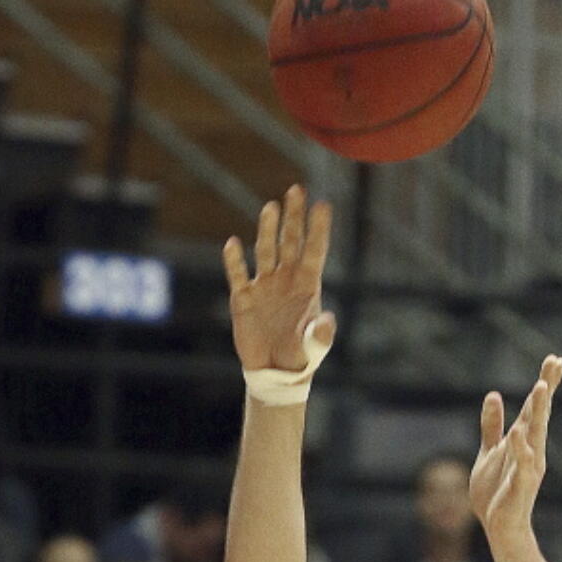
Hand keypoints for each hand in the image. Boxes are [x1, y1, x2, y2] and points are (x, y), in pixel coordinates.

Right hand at [224, 186, 335, 373]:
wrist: (274, 373)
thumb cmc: (300, 359)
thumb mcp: (315, 349)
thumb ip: (321, 335)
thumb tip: (328, 319)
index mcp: (307, 286)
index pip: (314, 251)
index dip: (318, 229)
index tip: (323, 205)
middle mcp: (286, 279)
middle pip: (290, 241)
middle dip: (293, 216)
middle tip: (297, 189)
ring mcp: (264, 286)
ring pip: (266, 250)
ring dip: (268, 229)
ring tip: (271, 207)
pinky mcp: (243, 297)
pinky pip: (237, 274)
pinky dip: (234, 260)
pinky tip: (233, 244)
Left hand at [469, 355, 561, 541]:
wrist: (499, 528)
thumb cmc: (496, 492)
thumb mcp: (489, 452)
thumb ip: (492, 425)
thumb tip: (494, 395)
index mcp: (524, 440)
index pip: (536, 407)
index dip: (546, 383)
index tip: (555, 359)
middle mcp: (532, 450)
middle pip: (540, 414)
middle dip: (547, 388)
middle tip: (556, 362)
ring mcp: (529, 466)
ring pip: (535, 434)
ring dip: (539, 411)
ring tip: (542, 387)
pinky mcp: (521, 485)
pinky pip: (522, 464)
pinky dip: (521, 449)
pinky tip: (518, 433)